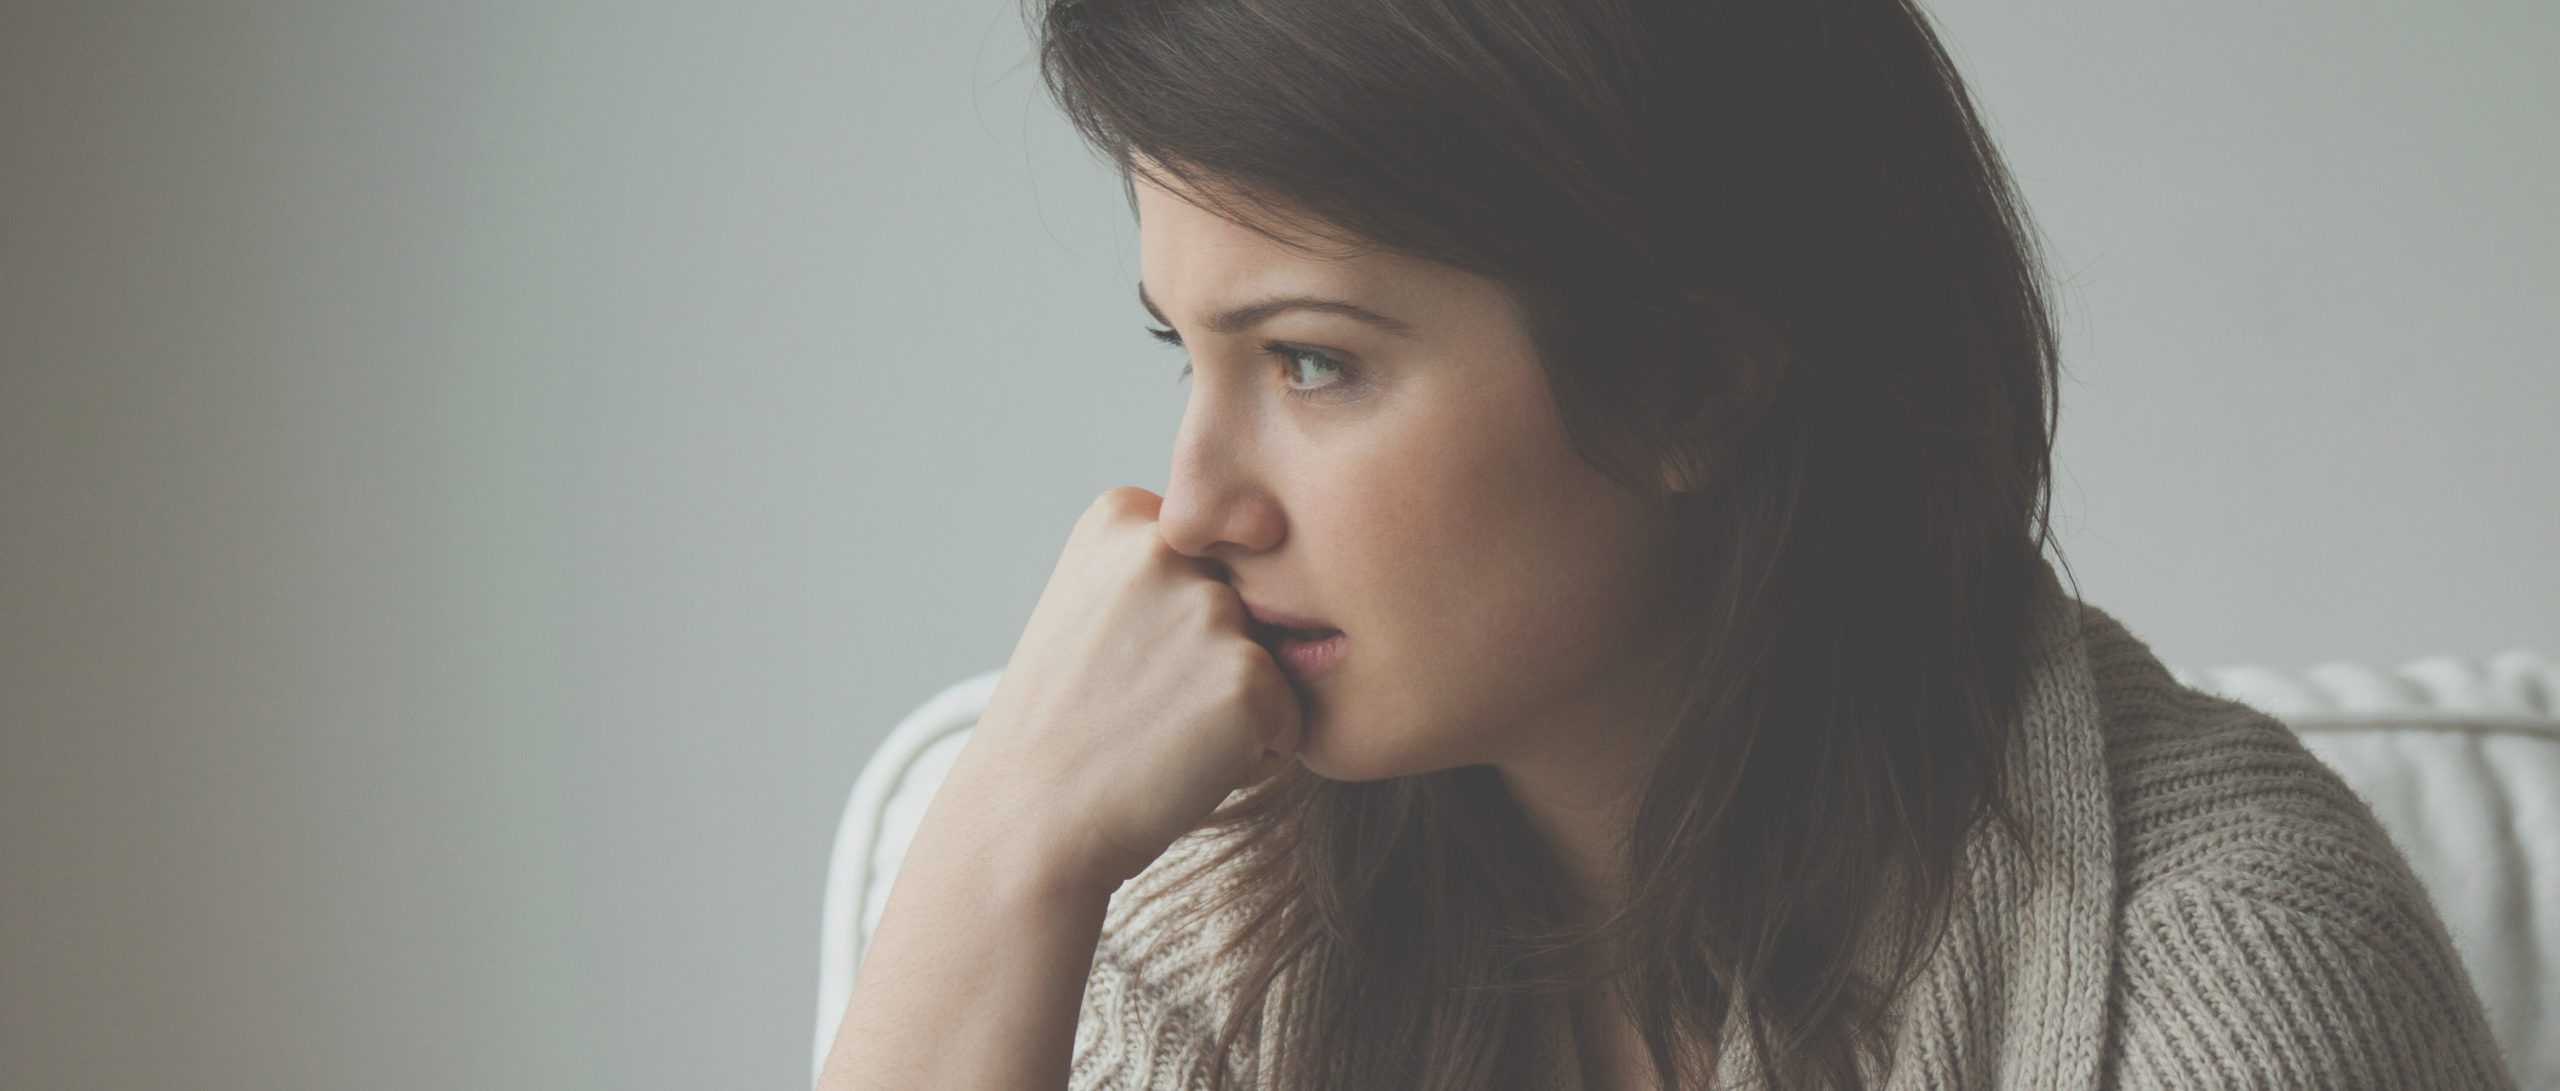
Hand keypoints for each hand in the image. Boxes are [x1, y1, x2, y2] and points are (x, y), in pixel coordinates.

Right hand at [940, 486, 1304, 891]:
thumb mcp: (1093, 603)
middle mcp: (1169, 546)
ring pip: (1275, 656)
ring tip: (1159, 732)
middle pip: (1250, 600)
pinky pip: (1291, 715)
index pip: (1212, 556)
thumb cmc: (1068, 725)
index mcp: (1122, 514)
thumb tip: (1270, 543)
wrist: (1027, 821)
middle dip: (1215, 657)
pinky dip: (1257, 753)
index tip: (1117, 660)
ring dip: (1237, 704)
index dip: (1178, 623)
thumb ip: (1168, 565)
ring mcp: (1209, 609)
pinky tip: (1184, 763)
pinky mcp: (1249, 677)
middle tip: (1138, 703)